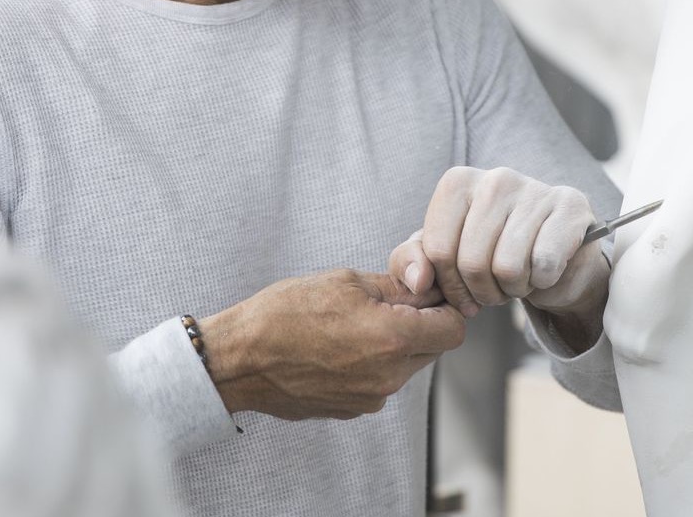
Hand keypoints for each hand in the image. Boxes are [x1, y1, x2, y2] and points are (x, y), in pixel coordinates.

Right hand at [196, 269, 465, 420]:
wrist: (238, 360)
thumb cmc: (286, 312)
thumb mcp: (346, 281)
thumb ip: (398, 286)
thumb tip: (430, 286)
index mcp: (393, 339)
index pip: (454, 328)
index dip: (442, 307)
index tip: (422, 295)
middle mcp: (389, 377)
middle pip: (433, 348)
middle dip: (420, 325)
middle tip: (385, 304)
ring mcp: (371, 399)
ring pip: (406, 367)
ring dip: (395, 345)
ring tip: (352, 325)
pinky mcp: (352, 410)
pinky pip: (380, 382)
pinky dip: (371, 364)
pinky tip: (337, 348)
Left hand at [388, 167, 607, 323]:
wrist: (554, 259)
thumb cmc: (492, 255)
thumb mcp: (443, 259)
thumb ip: (410, 263)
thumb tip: (418, 280)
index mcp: (457, 182)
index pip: (436, 250)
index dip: (449, 285)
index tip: (463, 291)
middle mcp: (495, 177)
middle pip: (471, 261)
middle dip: (483, 291)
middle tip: (496, 287)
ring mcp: (535, 188)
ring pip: (508, 267)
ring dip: (514, 288)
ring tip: (520, 277)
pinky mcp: (570, 206)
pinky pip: (544, 264)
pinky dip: (543, 280)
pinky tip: (545, 269)